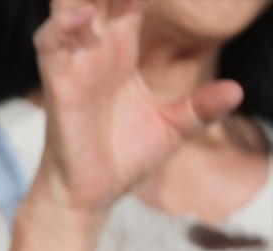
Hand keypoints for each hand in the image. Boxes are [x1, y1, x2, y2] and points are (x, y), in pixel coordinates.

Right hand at [31, 0, 242, 215]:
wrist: (90, 195)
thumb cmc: (121, 160)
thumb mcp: (171, 129)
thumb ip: (200, 107)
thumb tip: (236, 91)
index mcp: (122, 51)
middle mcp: (97, 51)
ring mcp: (75, 66)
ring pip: (68, 9)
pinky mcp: (59, 86)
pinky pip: (49, 46)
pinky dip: (59, 27)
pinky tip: (81, 15)